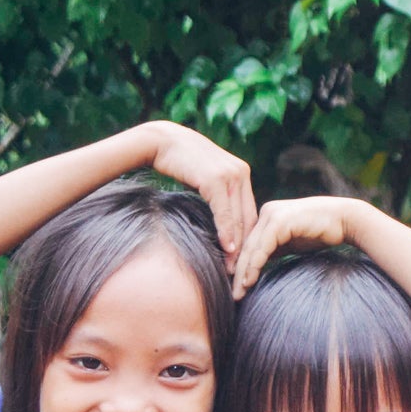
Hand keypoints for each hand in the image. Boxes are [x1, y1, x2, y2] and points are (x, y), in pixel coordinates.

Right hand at [144, 121, 257, 269]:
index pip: (249, 211)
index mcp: (241, 174)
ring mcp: (230, 175)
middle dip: (246, 246)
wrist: (160, 141)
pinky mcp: (215, 179)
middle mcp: (241, 173)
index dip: (248, 237)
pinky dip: (226, 231)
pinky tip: (227, 248)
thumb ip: (218, 193)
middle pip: (248, 217)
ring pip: (238, 217)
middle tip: (242, 270)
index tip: (245, 259)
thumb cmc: (180, 162)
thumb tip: (223, 218)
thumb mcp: (206, 178)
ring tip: (234, 267)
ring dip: (237, 245)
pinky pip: (224, 211)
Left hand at [230, 196, 368, 298]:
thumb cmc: (323, 233)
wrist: (346, 220)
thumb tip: (258, 265)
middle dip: (238, 272)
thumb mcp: (293, 243)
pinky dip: (255, 265)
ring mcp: (272, 214)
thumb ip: (275, 249)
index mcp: (268, 216)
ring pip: (251, 247)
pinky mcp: (279, 220)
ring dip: (243, 272)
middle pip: (247, 246)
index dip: (241, 266)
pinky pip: (262, 247)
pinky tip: (249, 280)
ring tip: (239, 293)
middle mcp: (267, 212)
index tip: (238, 287)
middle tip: (234, 295)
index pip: (249, 244)